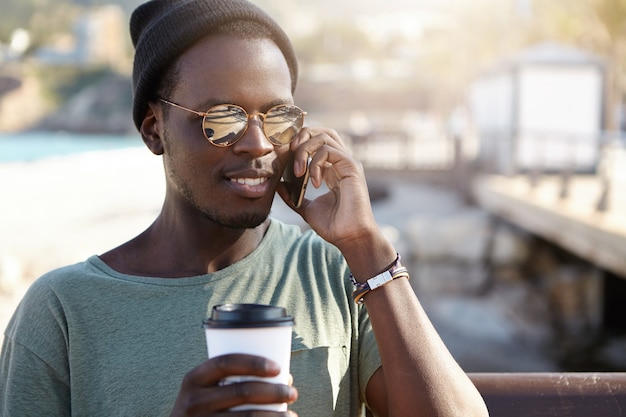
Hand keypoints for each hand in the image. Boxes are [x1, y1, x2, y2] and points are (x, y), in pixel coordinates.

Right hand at [170, 354, 297, 415]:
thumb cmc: (203, 406)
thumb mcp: (206, 389)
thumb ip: (236, 379)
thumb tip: (285, 377)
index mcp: (194, 379)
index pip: (225, 363)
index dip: (253, 363)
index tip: (278, 368)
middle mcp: (194, 401)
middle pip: (241, 391)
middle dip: (272, 391)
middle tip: (293, 392)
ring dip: (274, 416)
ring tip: (292, 415)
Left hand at [277, 127, 378, 250]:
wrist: (350, 238)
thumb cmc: (334, 226)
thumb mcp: (306, 208)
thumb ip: (293, 196)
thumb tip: (278, 185)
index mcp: (332, 169)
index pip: (317, 142)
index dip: (299, 142)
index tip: (284, 156)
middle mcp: (341, 163)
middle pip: (323, 131)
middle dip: (303, 136)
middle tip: (289, 152)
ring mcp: (348, 163)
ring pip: (324, 137)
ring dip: (304, 150)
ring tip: (298, 172)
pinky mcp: (352, 168)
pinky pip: (329, 151)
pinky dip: (315, 162)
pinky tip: (313, 182)